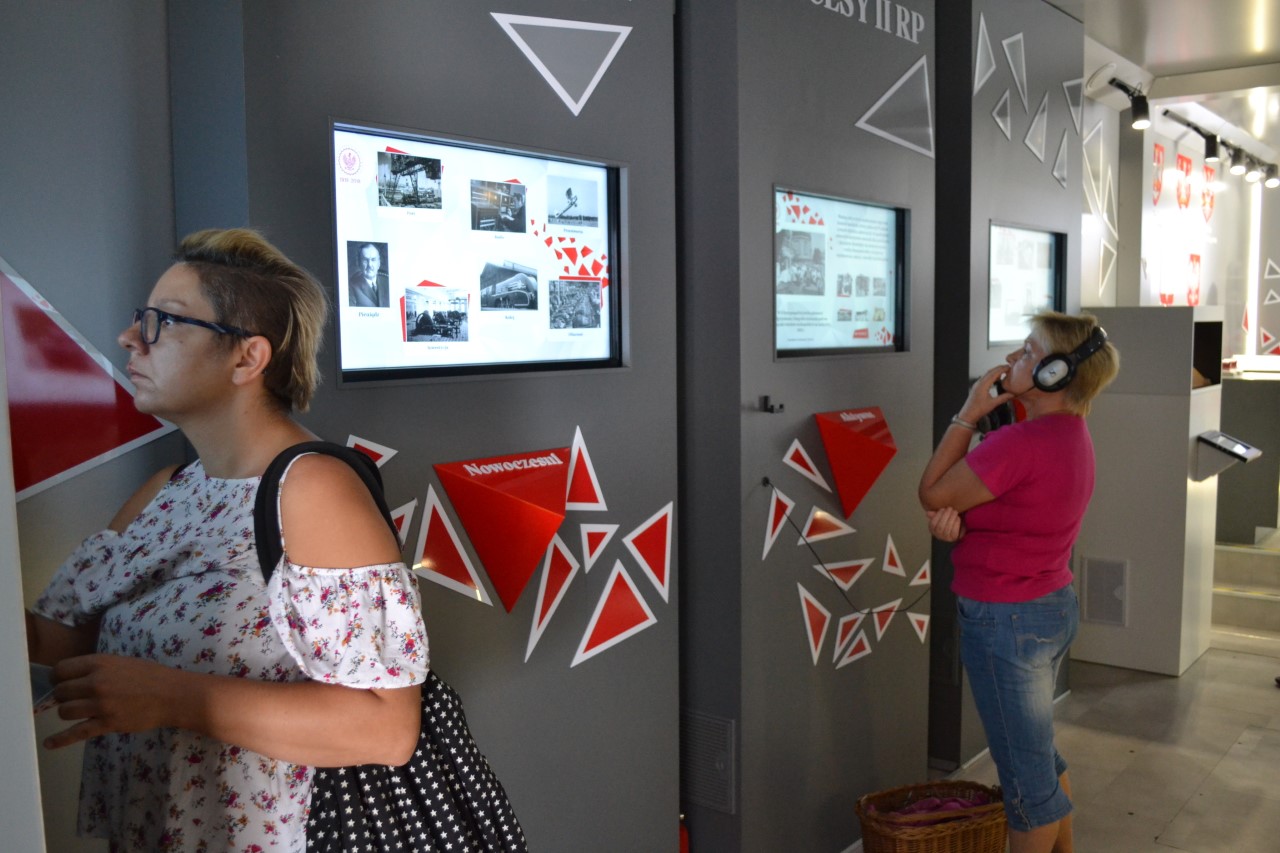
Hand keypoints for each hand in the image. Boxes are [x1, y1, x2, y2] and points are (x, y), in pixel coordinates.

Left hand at [44, 653, 184, 748]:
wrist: (173, 695)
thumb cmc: (151, 676)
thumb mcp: (122, 662)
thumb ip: (98, 668)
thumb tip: (75, 677)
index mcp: (100, 663)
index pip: (61, 670)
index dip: (57, 677)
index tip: (60, 682)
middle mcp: (96, 682)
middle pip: (60, 691)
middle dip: (63, 695)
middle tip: (74, 697)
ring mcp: (101, 704)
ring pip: (64, 711)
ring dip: (68, 712)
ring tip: (78, 712)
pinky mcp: (107, 723)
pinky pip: (76, 732)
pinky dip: (60, 740)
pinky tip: (49, 744)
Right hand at [927, 507, 965, 541]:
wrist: (958, 529)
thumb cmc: (947, 522)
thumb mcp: (940, 518)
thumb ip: (934, 515)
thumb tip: (928, 513)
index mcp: (932, 530)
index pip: (933, 524)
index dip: (937, 515)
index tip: (943, 509)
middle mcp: (938, 535)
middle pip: (940, 526)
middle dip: (945, 515)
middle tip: (950, 508)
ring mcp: (946, 538)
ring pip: (947, 528)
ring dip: (951, 518)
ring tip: (955, 511)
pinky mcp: (953, 538)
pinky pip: (954, 531)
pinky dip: (956, 523)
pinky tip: (958, 518)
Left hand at [957, 364, 1015, 424]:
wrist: (968, 414)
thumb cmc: (978, 410)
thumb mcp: (993, 404)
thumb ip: (1003, 398)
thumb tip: (1012, 394)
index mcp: (983, 385)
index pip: (994, 373)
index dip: (1002, 369)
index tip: (1009, 367)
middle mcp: (979, 383)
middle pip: (990, 371)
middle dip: (999, 368)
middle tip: (1007, 367)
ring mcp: (977, 385)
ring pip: (986, 374)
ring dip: (995, 371)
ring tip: (1003, 371)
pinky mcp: (976, 387)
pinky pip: (984, 378)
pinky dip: (991, 376)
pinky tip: (995, 378)